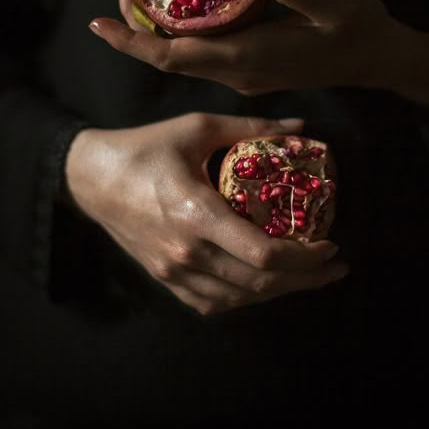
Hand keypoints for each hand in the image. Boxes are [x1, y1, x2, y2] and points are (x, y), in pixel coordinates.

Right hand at [65, 113, 347, 314]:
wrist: (93, 178)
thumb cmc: (146, 148)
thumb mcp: (198, 127)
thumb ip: (251, 127)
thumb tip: (300, 125)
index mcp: (196, 213)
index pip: (262, 253)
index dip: (305, 257)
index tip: (331, 244)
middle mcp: (186, 252)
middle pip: (259, 283)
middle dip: (306, 280)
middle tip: (335, 266)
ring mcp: (173, 271)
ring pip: (239, 298)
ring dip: (280, 292)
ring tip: (309, 276)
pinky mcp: (165, 279)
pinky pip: (213, 302)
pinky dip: (245, 297)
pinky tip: (264, 284)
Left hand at [89, 0, 400, 94]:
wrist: (377, 59)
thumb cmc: (360, 30)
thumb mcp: (336, 2)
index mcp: (250, 57)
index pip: (175, 56)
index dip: (134, 42)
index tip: (99, 23)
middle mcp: (238, 70)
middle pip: (170, 55)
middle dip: (136, 26)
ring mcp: (243, 70)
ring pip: (184, 54)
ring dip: (156, 25)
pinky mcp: (250, 64)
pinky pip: (202, 49)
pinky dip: (181, 26)